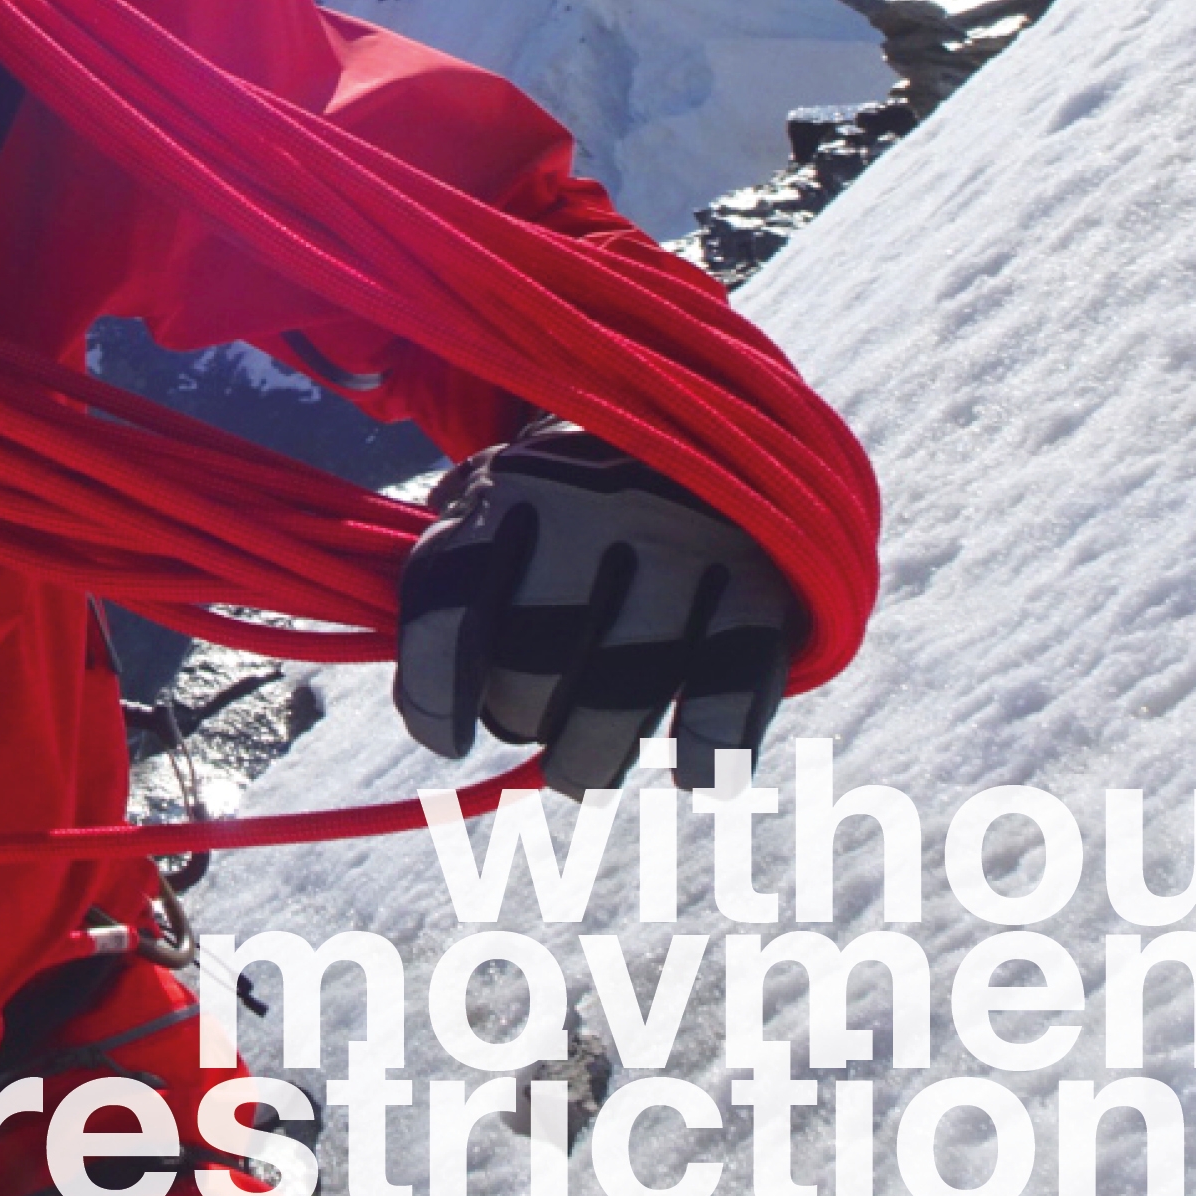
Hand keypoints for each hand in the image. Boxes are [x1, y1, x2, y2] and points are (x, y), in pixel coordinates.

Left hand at [393, 424, 801, 792]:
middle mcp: (595, 510)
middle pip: (536, 661)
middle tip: (529, 720)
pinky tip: (692, 773)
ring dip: (593, 758)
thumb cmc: (575, 488)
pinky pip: (731, 691)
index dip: (433, 695)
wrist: (713, 421)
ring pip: (624, 692)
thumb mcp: (499, 496)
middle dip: (520, 715)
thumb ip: (455, 575)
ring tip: (582, 773)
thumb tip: (434, 700)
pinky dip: (710, 748)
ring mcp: (684, 545)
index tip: (446, 738)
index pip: (450, 607)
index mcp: (513, 487)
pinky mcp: (762, 581)